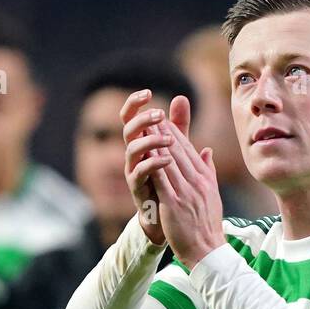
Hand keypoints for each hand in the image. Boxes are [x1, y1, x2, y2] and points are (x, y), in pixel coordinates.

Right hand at [121, 89, 185, 244]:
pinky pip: (139, 172)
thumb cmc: (170, 179)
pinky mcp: (137, 188)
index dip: (134, 103)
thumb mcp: (177, 148)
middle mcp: (133, 154)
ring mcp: (133, 170)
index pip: (130, 117)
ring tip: (169, 139)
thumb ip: (178, 125)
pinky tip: (168, 159)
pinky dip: (153, 164)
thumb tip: (181, 97)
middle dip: (142, 119)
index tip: (147, 93)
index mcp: (140, 142)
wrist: (168, 215)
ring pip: (132, 150)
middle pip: (128, 130)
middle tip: (159, 115)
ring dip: (150, 141)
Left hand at [151, 99, 225, 268]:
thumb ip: (208, 171)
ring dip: (156, 142)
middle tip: (152, 115)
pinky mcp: (174, 203)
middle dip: (165, 131)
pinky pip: (162, 179)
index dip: (176, 133)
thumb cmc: (207, 226)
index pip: (189, 151)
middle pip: (179, 151)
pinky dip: (153, 163)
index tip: (165, 120)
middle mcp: (197, 182)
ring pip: (170, 161)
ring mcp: (186, 192)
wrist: (208, 251)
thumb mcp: (212, 195)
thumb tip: (207, 151)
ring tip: (145, 127)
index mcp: (205, 179)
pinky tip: (144, 152)